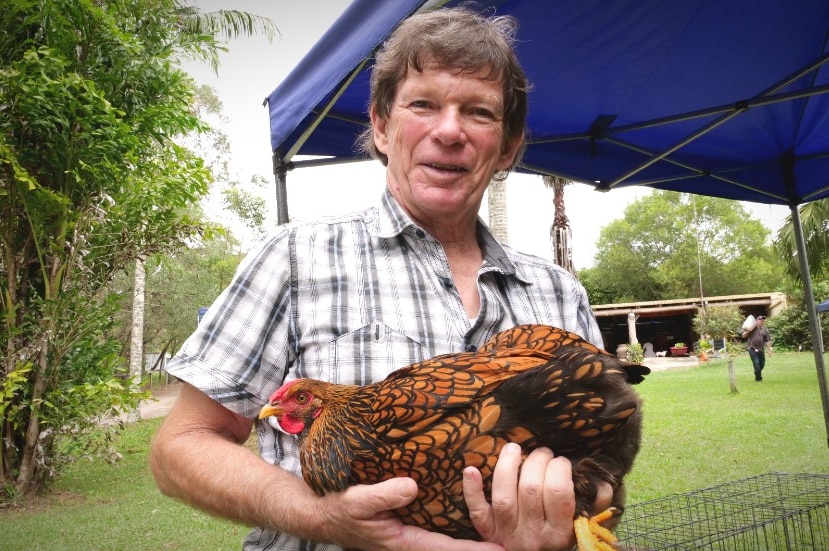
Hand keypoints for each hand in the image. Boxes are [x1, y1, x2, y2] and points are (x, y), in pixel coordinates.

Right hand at [319, 477, 504, 550]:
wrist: (323, 515)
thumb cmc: (340, 509)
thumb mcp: (358, 499)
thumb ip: (384, 494)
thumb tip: (413, 486)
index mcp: (405, 541)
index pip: (446, 549)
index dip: (474, 550)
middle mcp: (412, 544)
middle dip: (479, 550)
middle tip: (512, 547)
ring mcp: (411, 539)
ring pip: (446, 545)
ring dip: (470, 543)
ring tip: (501, 540)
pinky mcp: (409, 530)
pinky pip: (438, 535)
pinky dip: (456, 534)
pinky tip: (472, 524)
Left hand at [462, 444, 612, 550]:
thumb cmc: (560, 536)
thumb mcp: (582, 525)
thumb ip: (595, 505)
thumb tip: (602, 484)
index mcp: (560, 532)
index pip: (558, 493)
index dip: (559, 469)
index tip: (560, 461)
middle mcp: (533, 535)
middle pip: (530, 490)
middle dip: (536, 462)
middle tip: (542, 452)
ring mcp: (507, 534)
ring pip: (504, 497)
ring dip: (506, 467)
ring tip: (513, 448)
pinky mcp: (487, 532)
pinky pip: (477, 512)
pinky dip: (471, 490)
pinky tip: (470, 469)